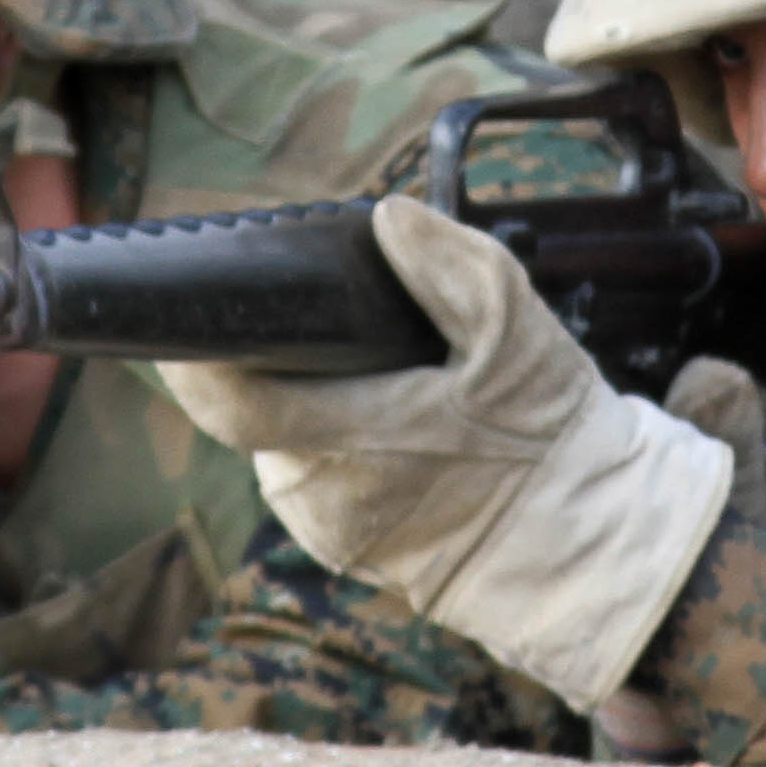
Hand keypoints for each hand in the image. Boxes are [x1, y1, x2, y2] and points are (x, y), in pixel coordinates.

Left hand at [150, 198, 732, 712]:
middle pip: (255, 413)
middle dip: (274, 366)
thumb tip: (389, 218)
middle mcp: (326, 495)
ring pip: (278, 444)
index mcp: (359, 440)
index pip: (233, 404)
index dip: (194, 361)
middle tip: (325, 330)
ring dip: (302, 404)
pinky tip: (375, 417)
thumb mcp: (516, 333)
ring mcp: (328, 530)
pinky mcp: (340, 548)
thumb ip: (452, 267)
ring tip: (364, 373)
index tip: (180, 321)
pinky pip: (306, 476)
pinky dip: (324, 441)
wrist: (584, 545)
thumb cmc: (548, 439)